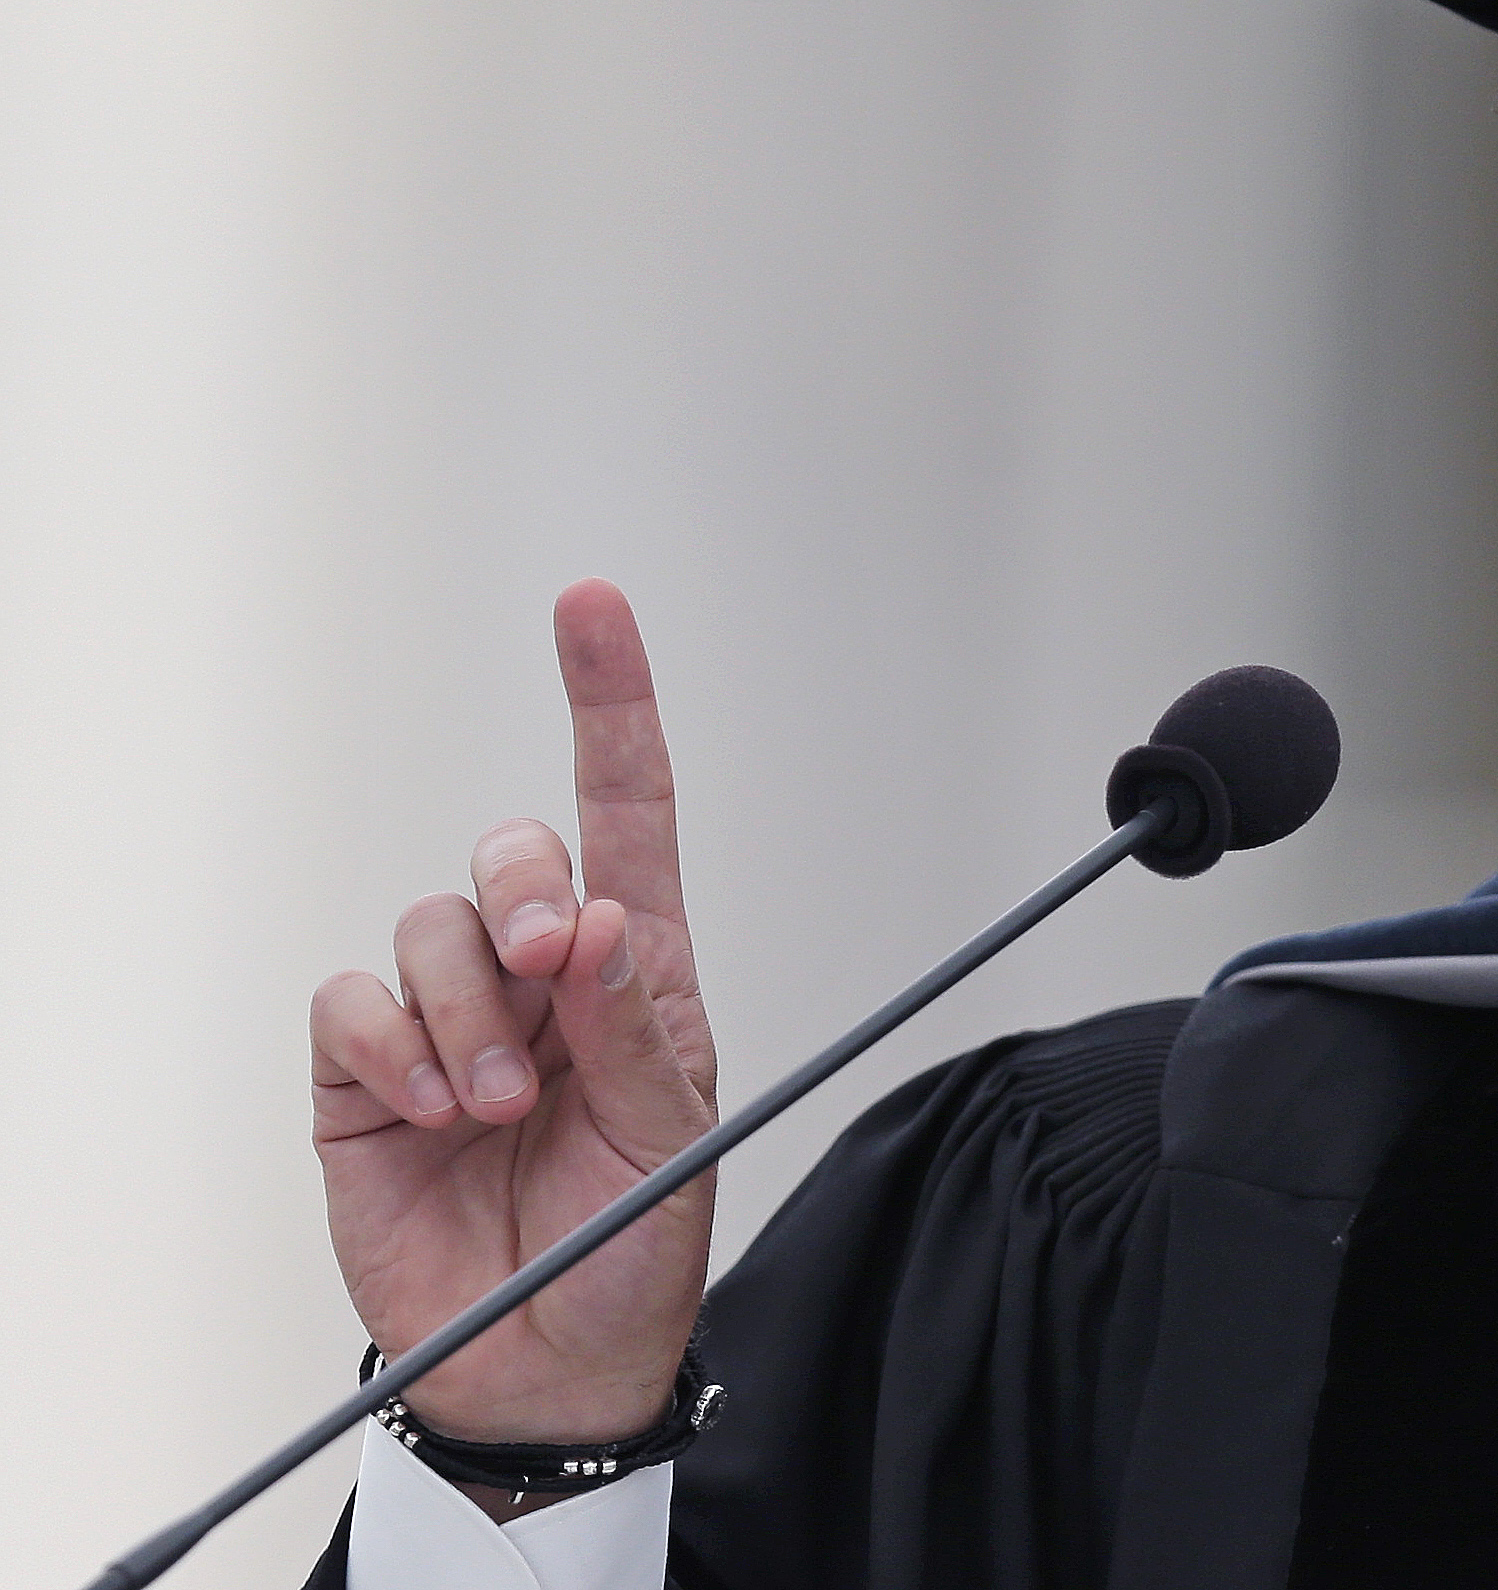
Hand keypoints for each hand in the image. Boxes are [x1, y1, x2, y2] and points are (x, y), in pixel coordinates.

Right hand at [310, 580, 718, 1463]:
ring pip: (430, 928)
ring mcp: (449, 1020)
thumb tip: (601, 923)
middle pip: (513, 851)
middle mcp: (541, 976)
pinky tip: (428, 1115)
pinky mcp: (364, 1075)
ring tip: (492, 1107)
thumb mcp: (669, 1142)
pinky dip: (390, 1048)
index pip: (628, 809)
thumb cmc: (628, 1247)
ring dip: (465, 1011)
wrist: (547, 1366)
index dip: (610, 702)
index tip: (590, 605)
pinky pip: (352, 1005)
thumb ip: (634, 1034)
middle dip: (527, 888)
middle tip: (553, 964)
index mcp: (638, 971)